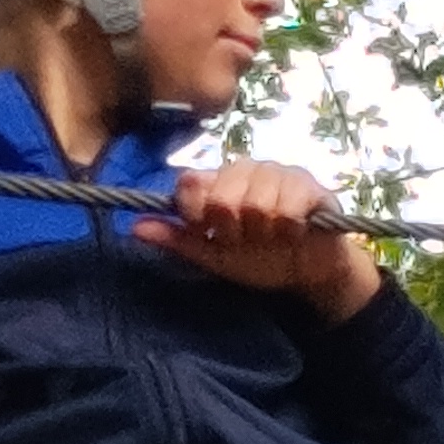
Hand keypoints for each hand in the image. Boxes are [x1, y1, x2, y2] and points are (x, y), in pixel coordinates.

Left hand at [134, 160, 381, 320]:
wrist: (308, 274)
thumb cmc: (259, 259)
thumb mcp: (213, 255)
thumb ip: (177, 240)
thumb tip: (135, 227)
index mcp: (217, 181)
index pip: (188, 182)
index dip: (195, 212)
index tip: (208, 231)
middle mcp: (244, 169)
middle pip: (221, 196)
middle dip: (232, 230)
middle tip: (246, 238)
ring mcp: (277, 172)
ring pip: (255, 204)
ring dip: (263, 233)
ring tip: (272, 236)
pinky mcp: (309, 184)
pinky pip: (287, 209)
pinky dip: (287, 231)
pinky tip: (293, 232)